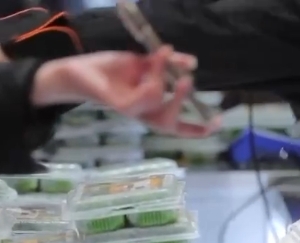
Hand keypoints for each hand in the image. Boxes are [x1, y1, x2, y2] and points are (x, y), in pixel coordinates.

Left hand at [31, 46, 218, 136]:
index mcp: (152, 106)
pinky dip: (151, 76)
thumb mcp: (144, 64)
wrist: (80, 70)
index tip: (219, 123)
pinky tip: (150, 61)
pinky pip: (142, 98)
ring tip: (164, 56)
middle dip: (182, 102)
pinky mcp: (120, 105)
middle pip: (169, 122)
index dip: (197, 128)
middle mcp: (143, 113)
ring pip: (156, 102)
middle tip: (189, 80)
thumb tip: (191, 63)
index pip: (177, 123)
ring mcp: (131, 111)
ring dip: (163, 77)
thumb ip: (167, 65)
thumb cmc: (111, 71)